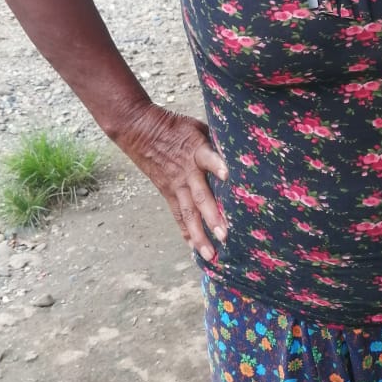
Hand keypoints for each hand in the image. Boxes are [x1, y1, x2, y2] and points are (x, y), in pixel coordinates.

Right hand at [115, 103, 228, 261]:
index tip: (228, 174)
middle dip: (212, 216)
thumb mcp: (199, 126)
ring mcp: (176, 185)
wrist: (139, 129)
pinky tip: (195, 249)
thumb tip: (243, 148)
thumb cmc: (176, 127)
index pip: (208, 158)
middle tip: (225, 235)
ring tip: (210, 254)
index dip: (218, 165)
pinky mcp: (168, 192)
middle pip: (200, 196)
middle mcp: (186, 172)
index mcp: (196, 151)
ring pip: (188, 213)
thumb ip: (217, 141)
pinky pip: (178, 215)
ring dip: (199, 235)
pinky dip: (186, 232)